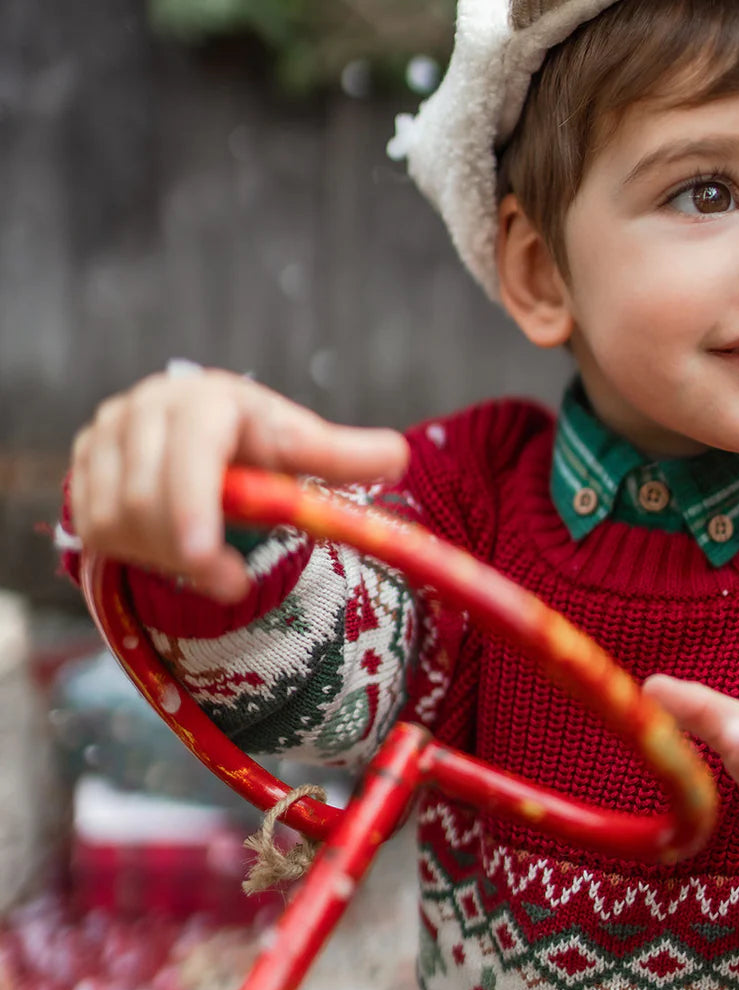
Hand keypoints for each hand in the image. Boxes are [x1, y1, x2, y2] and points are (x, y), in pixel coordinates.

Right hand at [69, 368, 408, 602]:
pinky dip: (137, 555)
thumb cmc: (259, 445)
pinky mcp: (80, 470)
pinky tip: (173, 549)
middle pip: (147, 500)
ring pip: (117, 522)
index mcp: (203, 398)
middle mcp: (142, 409)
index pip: (191, 452)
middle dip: (192, 554)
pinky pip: (93, 532)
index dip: (193, 506)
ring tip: (211, 562)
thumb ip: (343, 455)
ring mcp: (102, 438)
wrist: (203, 439)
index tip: (207, 559)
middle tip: (235, 583)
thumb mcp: (301, 449)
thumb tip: (400, 456)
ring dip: (167, 558)